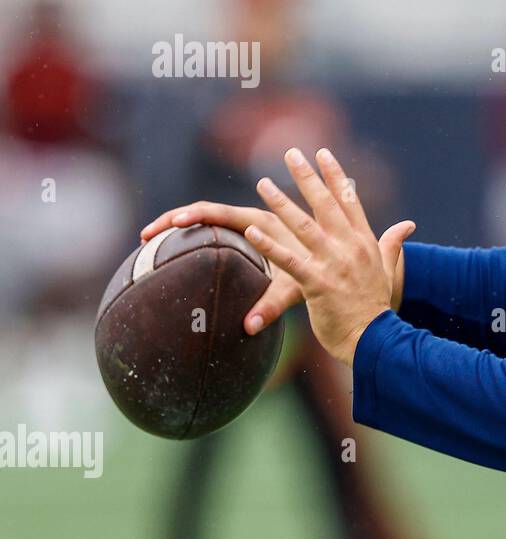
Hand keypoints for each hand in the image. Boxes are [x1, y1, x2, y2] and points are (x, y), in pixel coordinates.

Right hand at [140, 200, 306, 333]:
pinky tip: (166, 249)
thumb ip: (272, 305)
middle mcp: (252, 220)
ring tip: (146, 240)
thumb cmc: (313, 275)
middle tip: (145, 235)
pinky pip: (212, 229)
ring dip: (175, 223)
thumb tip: (249, 327)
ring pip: (206, 218)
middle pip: (206, 211)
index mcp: (262, 224)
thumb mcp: (293, 290)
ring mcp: (245, 226)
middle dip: (173, 219)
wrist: (327, 268)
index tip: (172, 223)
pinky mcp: (244, 235)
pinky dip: (188, 234)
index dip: (194, 215)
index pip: (221, 213)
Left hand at [244, 146, 414, 365]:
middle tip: (290, 154)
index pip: (349, 200)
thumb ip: (393, 244)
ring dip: (281, 203)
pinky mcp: (318, 284)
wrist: (375, 338)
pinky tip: (252, 230)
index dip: (335, 175)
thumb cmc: (377, 306)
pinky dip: (269, 245)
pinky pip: (289, 260)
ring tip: (263, 183)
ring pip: (303, 226)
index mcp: (365, 242)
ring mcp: (334, 264)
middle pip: (325, 205)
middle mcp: (350, 248)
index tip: (323, 154)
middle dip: (306, 177)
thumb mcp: (387, 270)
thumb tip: (408, 225)